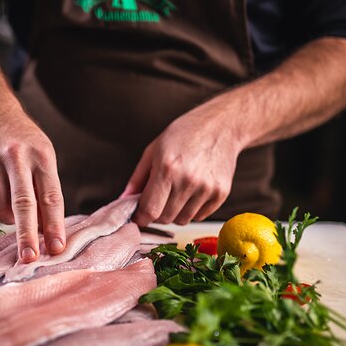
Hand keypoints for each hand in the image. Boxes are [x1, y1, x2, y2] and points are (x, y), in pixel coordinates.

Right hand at [0, 111, 65, 262]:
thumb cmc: (27, 144)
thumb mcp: (45, 159)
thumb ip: (46, 192)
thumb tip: (45, 233)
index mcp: (41, 155)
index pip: (50, 196)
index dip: (54, 225)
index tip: (57, 248)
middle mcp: (16, 157)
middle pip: (23, 203)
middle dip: (27, 235)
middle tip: (30, 258)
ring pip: (0, 207)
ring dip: (11, 220)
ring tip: (17, 212)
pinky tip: (1, 192)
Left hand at [121, 103, 242, 225]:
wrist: (220, 126)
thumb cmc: (184, 135)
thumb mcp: (153, 150)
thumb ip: (137, 179)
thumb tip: (124, 201)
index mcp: (167, 168)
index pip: (150, 210)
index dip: (141, 217)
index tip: (139, 216)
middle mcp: (188, 181)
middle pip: (165, 218)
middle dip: (157, 213)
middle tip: (158, 199)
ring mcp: (207, 188)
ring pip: (182, 220)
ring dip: (175, 213)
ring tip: (176, 192)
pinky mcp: (221, 193)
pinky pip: (200, 216)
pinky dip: (192, 210)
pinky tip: (192, 192)